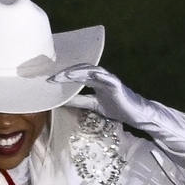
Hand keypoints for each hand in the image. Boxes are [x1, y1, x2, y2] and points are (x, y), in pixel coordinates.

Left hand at [54, 63, 184, 156]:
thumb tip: (62, 101)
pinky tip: (82, 75)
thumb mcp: (93, 106)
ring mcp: (109, 79)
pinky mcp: (116, 84)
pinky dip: (93, 75)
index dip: (63, 77)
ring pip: (91, 70)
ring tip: (62, 75)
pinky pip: (104, 76)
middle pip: (81, 70)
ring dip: (76, 71)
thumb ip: (80, 101)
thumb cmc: (117, 109)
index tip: (49, 81)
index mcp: (95, 82)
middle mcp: (101, 78)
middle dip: (66, 72)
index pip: (76, 76)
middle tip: (51, 76)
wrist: (136, 114)